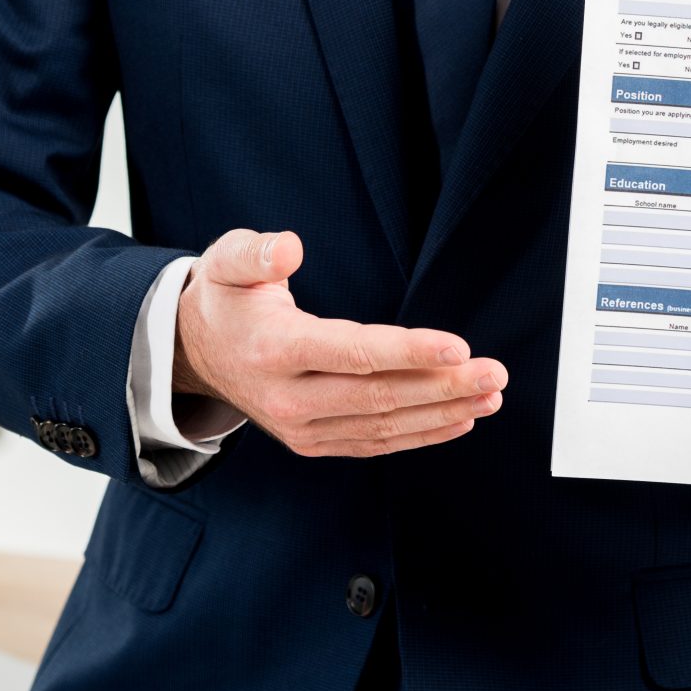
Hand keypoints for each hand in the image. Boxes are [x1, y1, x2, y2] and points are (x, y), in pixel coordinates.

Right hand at [172, 227, 506, 457]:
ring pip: (384, 426)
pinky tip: (459, 418)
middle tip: (494, 373)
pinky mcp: (314, 442)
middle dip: (443, 386)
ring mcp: (302, 428)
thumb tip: (289, 246)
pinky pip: (375, 444)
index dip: (407, 352)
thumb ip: (255, 252)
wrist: (196, 353)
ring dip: (443, 412)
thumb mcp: (225, 261)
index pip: (351, 353)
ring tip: (490, 395)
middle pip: (378, 397)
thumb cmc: (225, 297)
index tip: (457, 346)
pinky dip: (421, 435)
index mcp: (273, 350)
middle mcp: (288, 398)